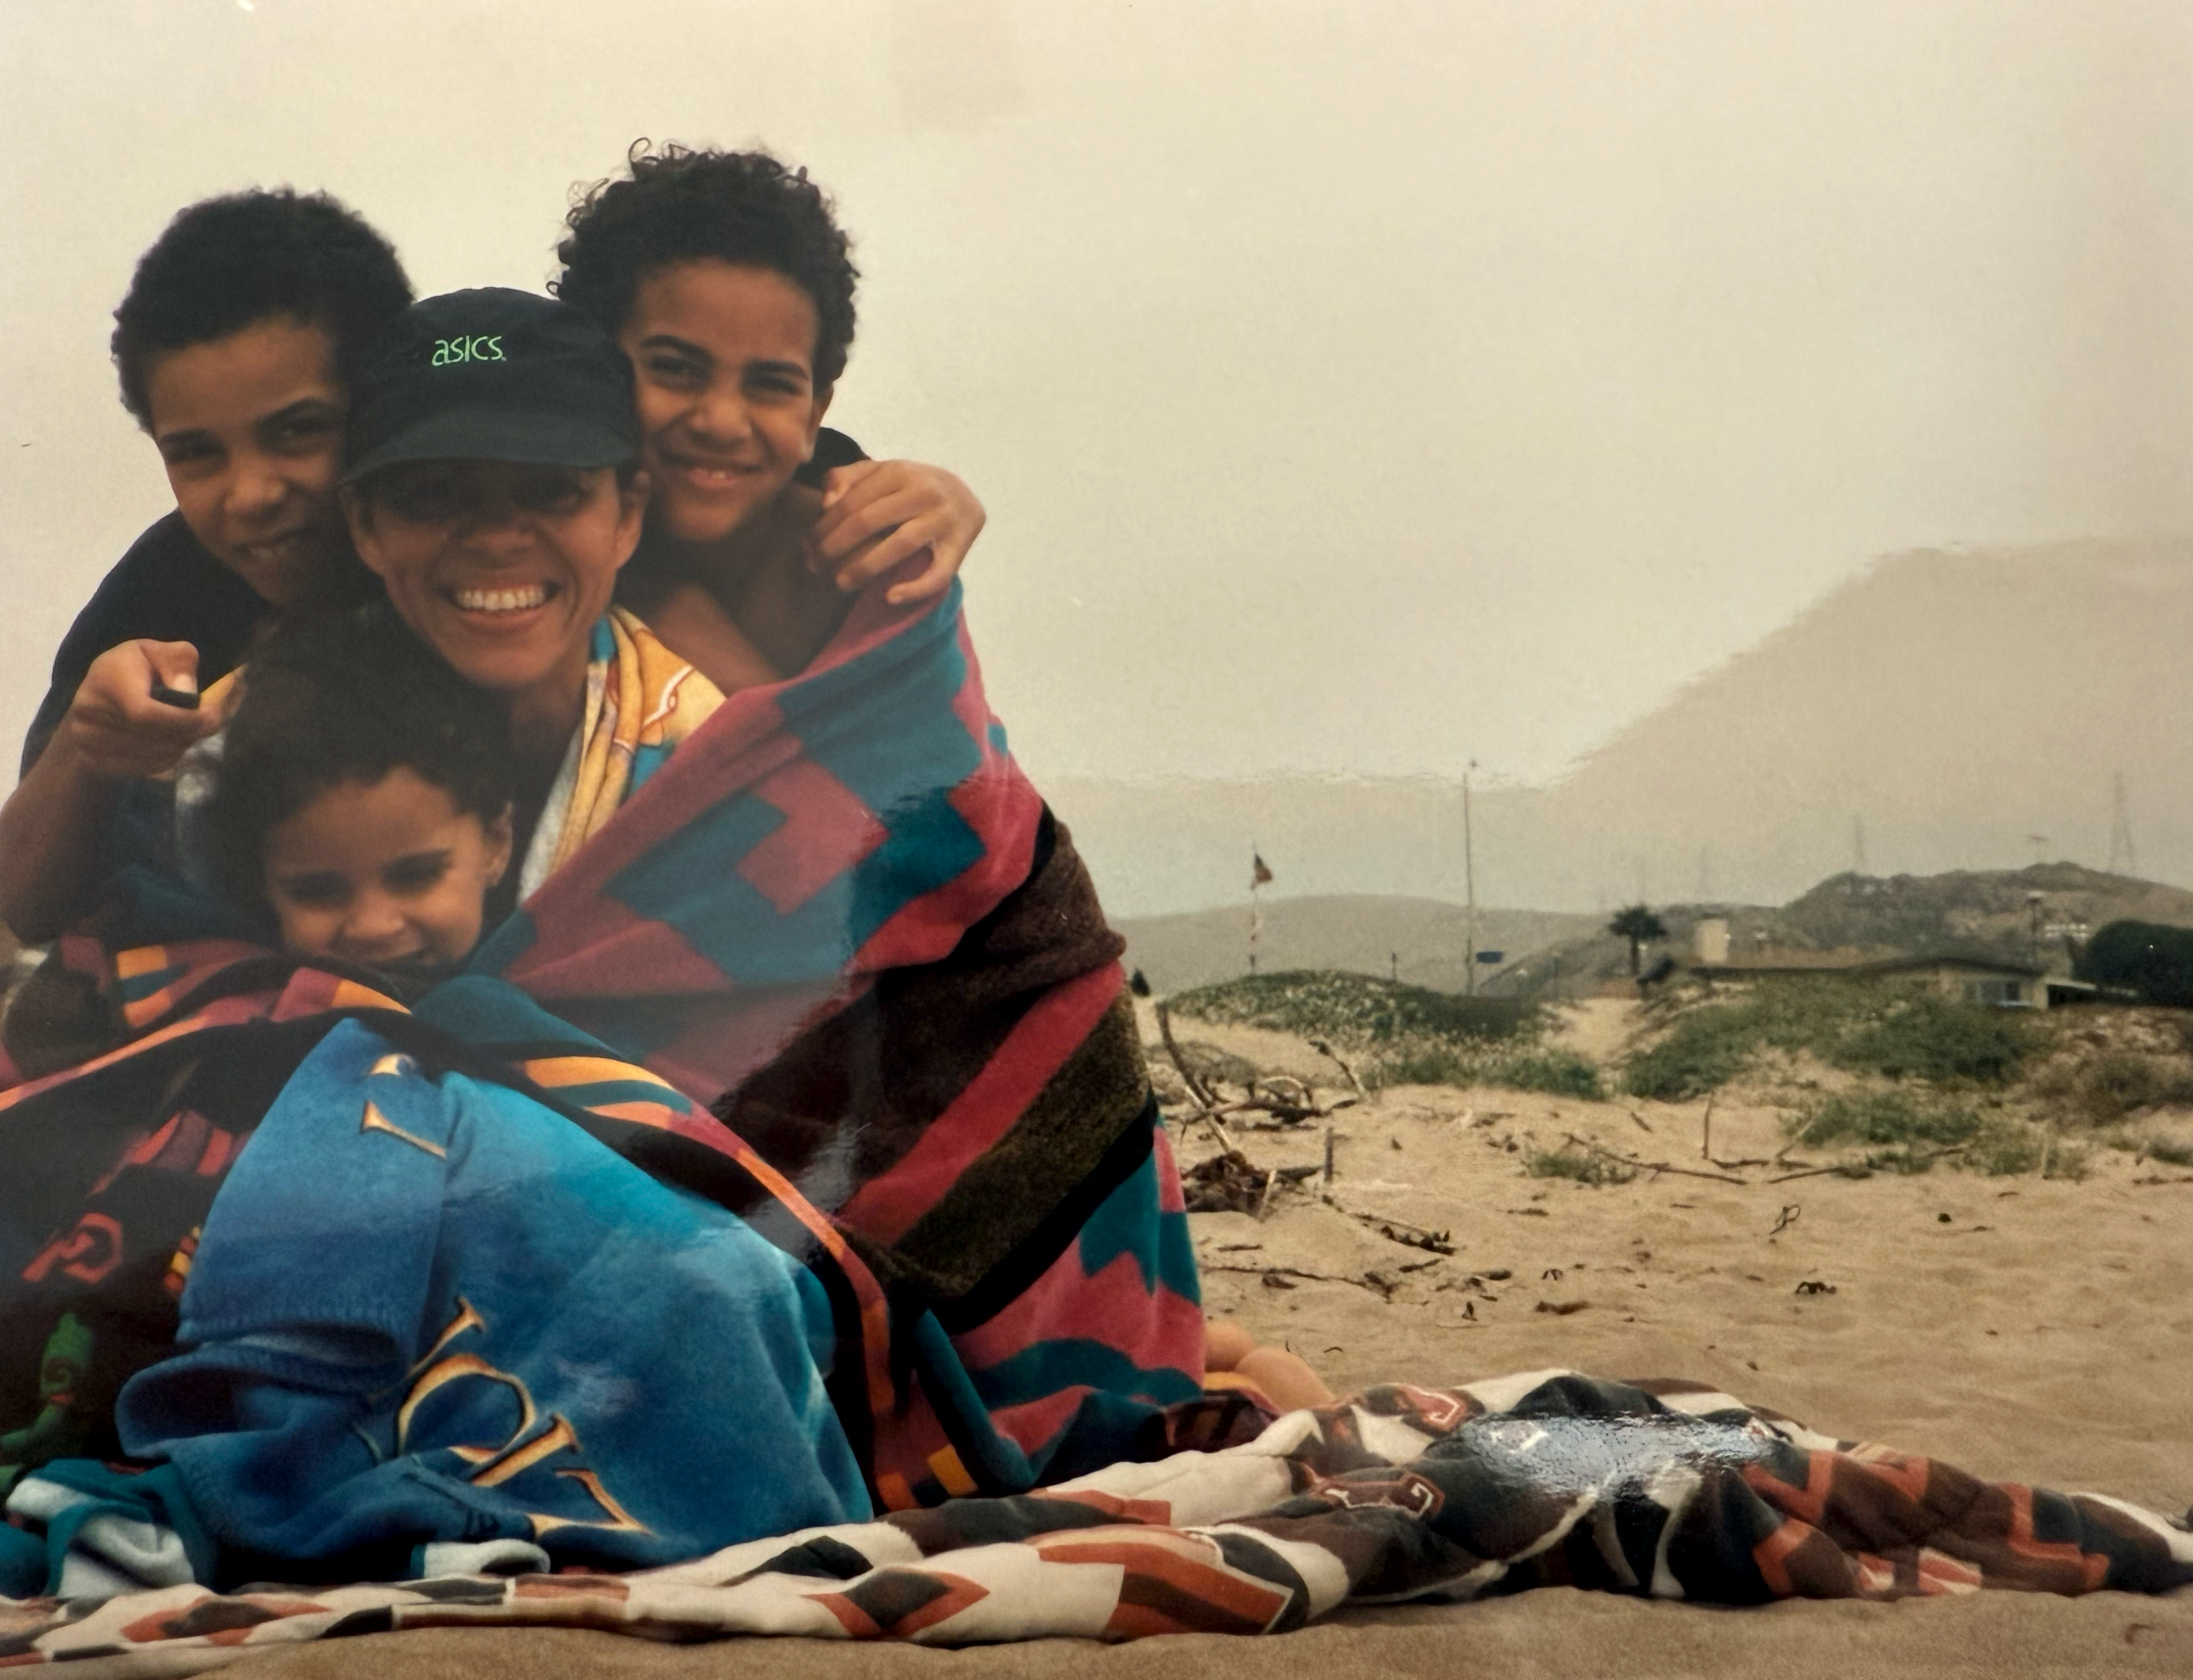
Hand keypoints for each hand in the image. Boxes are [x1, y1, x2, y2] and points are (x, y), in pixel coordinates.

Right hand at [57, 641, 215, 780]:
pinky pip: (147, 768)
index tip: (211, 715)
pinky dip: (170, 756)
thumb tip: (187, 693)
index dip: (182, 719)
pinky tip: (173, 739)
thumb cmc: (134, 667)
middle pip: (154, 736)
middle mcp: (89, 710)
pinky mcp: (95, 760)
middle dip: (190, 730)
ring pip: (155, 755)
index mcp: (106, 677)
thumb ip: (178, 661)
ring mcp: (88, 739)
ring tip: (190, 726)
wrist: (95, 695)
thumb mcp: (157, 650)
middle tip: (210, 720)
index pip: (144, 713)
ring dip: (183, 743)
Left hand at [811, 459, 985, 605]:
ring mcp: (944, 519)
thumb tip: (827, 503)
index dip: (824, 527)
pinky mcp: (960, 547)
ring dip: (865, 568)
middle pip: (868, 522)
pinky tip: (889, 597)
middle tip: (815, 567)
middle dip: (835, 547)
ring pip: (899, 546)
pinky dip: (915, 589)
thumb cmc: (910, 488)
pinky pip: (938, 574)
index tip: (807, 548)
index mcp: (899, 472)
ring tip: (841, 583)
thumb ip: (847, 478)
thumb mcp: (880, 474)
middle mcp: (923, 492)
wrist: (964, 495)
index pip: (851, 502)